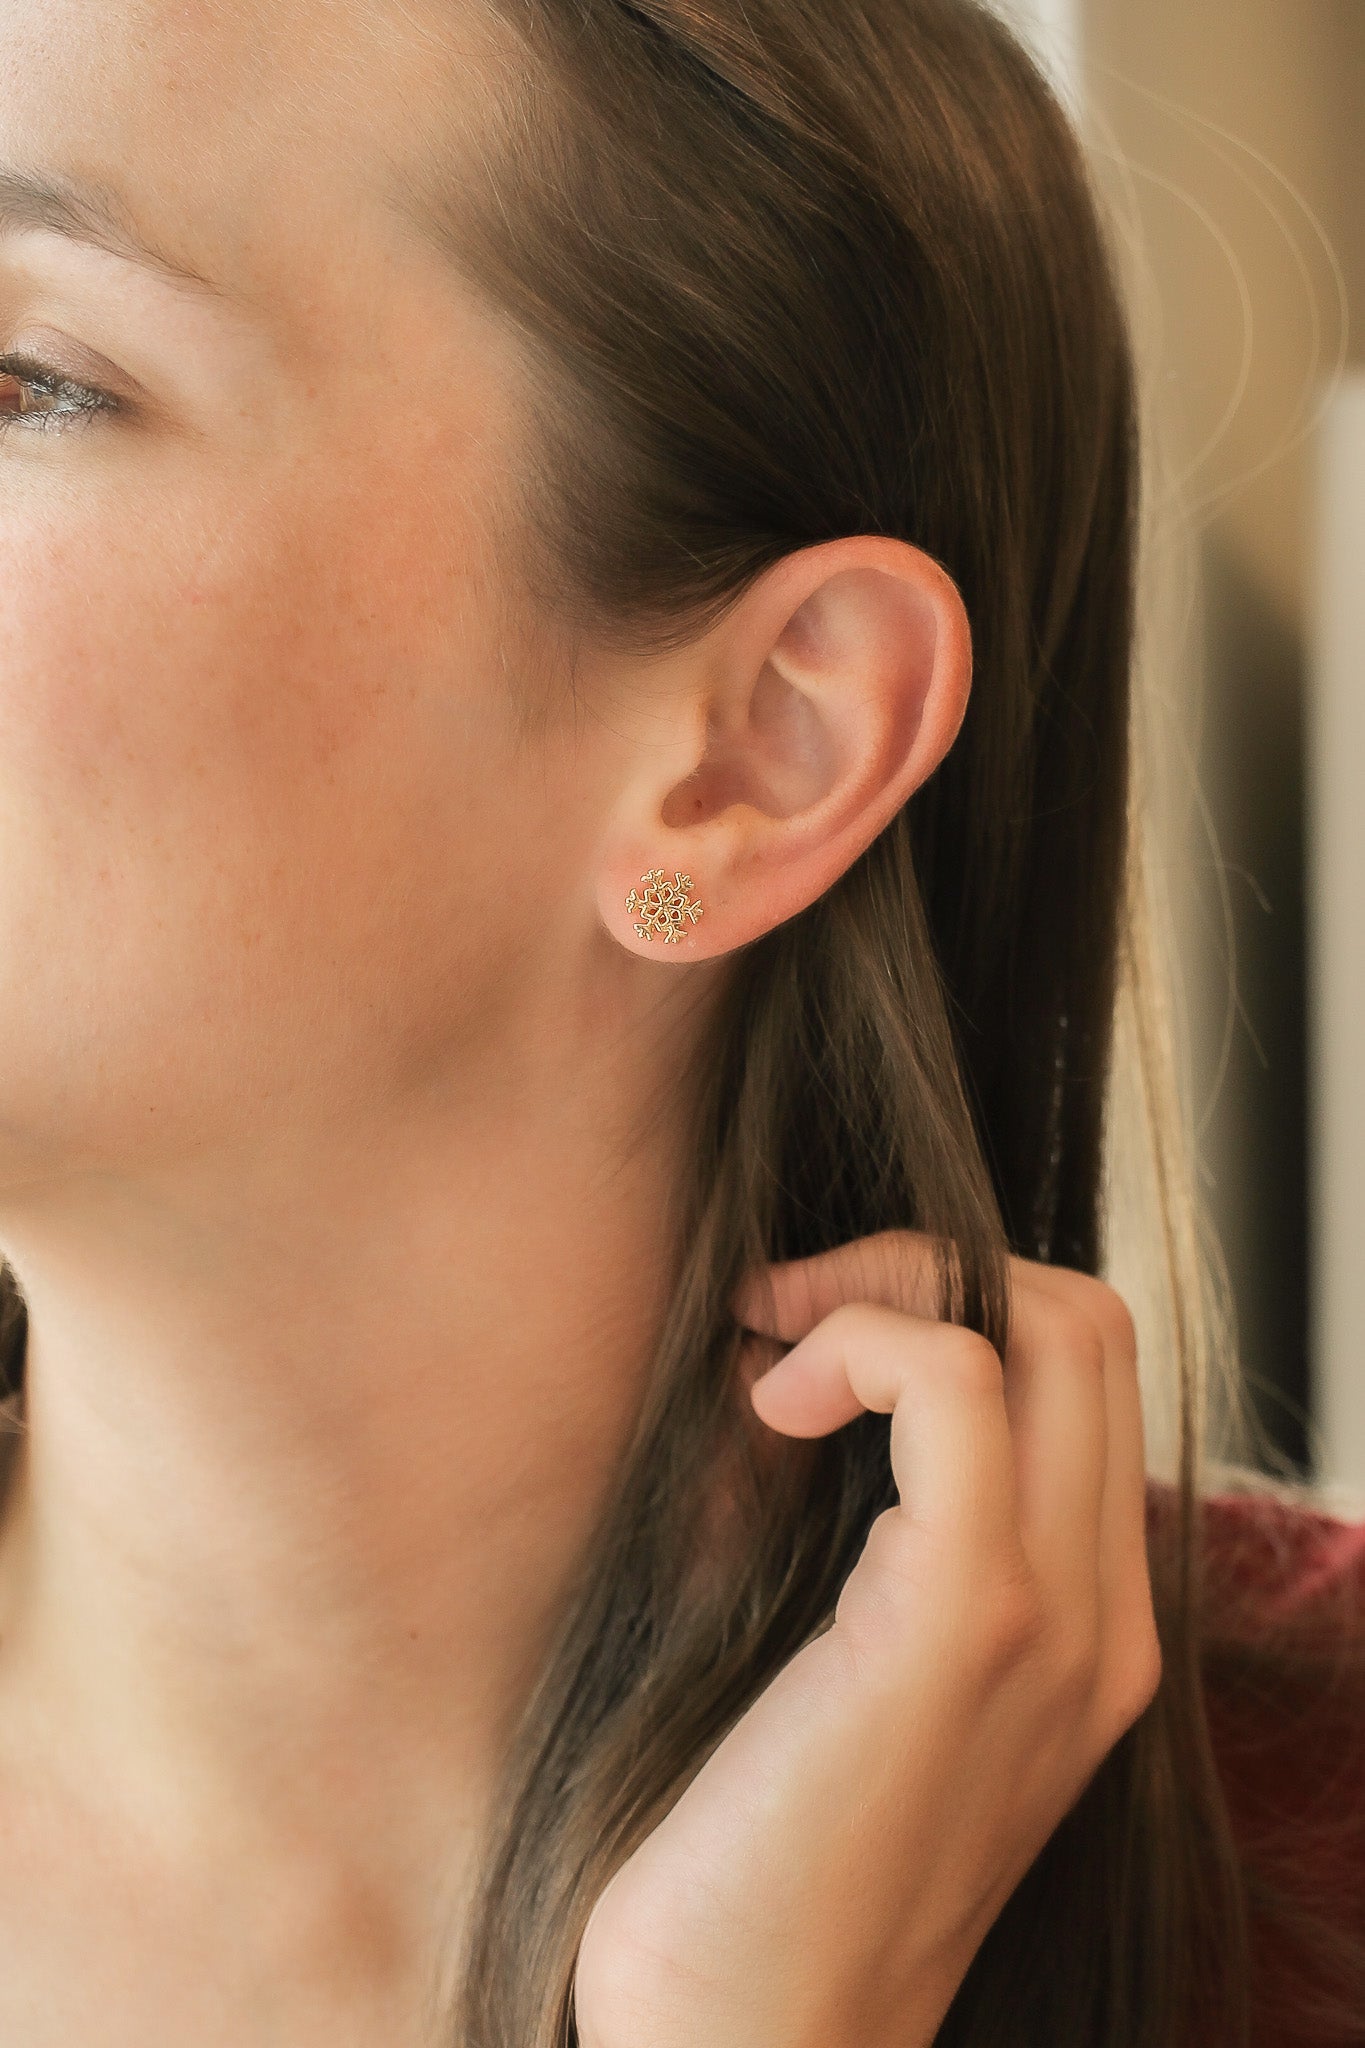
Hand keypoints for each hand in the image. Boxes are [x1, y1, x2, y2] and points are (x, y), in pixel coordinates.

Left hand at [571, 1231, 1160, 2047]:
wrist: (747, 2045)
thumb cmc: (753, 1855)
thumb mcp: (841, 1674)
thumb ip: (864, 1533)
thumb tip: (785, 1365)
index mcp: (1082, 1632)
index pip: (1087, 1381)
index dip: (957, 1303)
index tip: (807, 1337)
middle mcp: (1101, 1622)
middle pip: (1090, 1325)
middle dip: (930, 1262)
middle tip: (790, 1314)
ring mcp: (1052, 1620)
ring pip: (1054, 1325)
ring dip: (895, 1283)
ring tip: (775, 1346)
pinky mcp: (966, 1619)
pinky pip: (956, 1381)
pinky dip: (866, 1339)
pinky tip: (775, 1403)